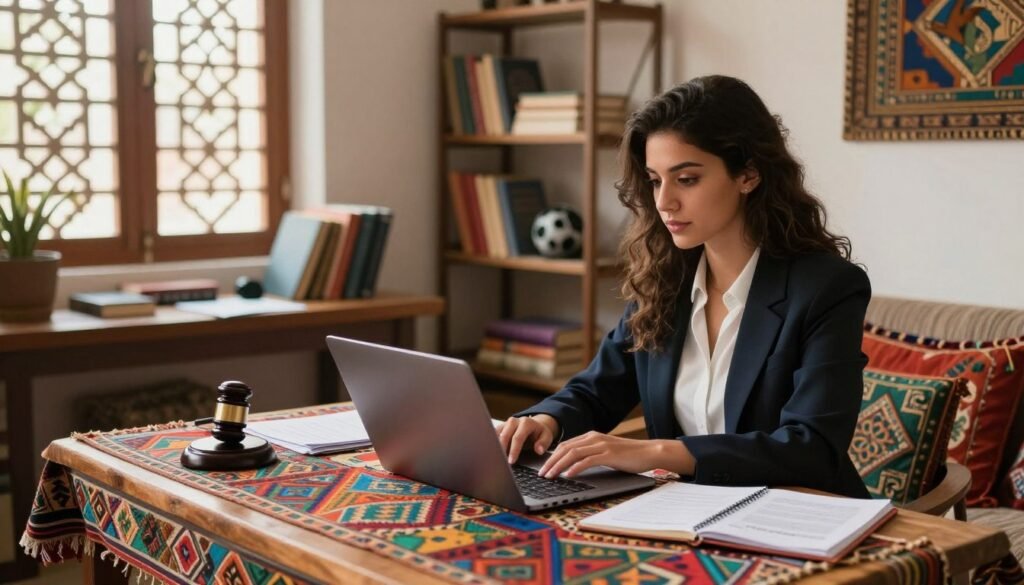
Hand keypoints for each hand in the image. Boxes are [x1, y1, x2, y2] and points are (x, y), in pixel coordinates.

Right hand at [496, 414, 557, 463]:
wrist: (534, 425)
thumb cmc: (539, 433)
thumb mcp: (547, 437)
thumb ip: (543, 443)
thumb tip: (538, 450)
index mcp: (526, 423)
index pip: (518, 438)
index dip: (514, 450)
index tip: (511, 461)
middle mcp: (514, 421)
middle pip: (504, 435)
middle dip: (502, 450)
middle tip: (501, 462)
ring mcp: (506, 423)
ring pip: (496, 434)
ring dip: (494, 447)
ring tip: (494, 459)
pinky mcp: (500, 427)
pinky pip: (493, 435)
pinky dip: (491, 444)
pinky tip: (491, 454)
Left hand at [538, 432, 693, 477]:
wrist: (649, 452)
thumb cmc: (628, 455)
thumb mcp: (606, 452)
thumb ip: (591, 455)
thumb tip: (574, 466)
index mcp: (591, 436)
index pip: (566, 445)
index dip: (552, 456)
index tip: (543, 467)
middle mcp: (594, 438)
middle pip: (565, 448)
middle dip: (550, 461)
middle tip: (541, 473)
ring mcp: (601, 445)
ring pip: (572, 454)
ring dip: (558, 465)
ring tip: (550, 475)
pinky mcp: (608, 454)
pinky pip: (587, 460)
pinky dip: (575, 467)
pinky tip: (568, 475)